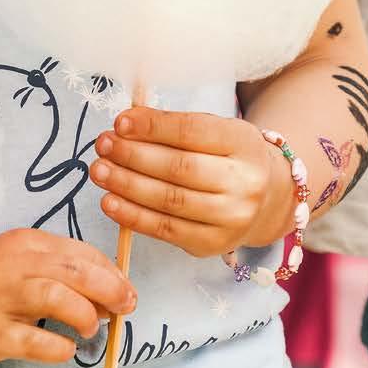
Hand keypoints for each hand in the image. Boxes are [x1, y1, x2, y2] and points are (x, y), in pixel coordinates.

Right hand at [0, 229, 137, 367]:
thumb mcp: (24, 263)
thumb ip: (64, 270)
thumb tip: (115, 289)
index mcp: (25, 243)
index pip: (80, 252)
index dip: (112, 273)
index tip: (126, 291)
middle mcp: (10, 265)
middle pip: (74, 271)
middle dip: (110, 290)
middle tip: (124, 308)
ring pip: (56, 298)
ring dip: (85, 316)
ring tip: (91, 329)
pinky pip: (36, 342)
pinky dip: (61, 348)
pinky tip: (67, 349)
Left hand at [89, 109, 293, 259]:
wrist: (267, 200)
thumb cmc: (228, 158)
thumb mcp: (214, 131)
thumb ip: (173, 126)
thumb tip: (126, 123)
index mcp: (243, 143)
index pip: (193, 132)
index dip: (153, 127)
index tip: (120, 123)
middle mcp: (244, 183)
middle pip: (180, 168)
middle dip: (133, 155)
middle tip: (103, 145)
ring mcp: (231, 218)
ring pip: (170, 200)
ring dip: (127, 185)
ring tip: (99, 171)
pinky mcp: (213, 244)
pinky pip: (165, 230)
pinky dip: (133, 216)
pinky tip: (109, 202)